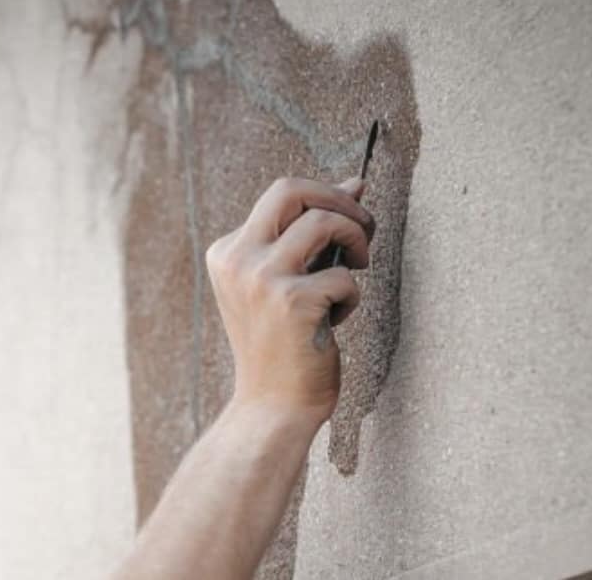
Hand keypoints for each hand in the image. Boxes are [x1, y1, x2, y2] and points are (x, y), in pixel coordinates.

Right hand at [206, 177, 374, 424]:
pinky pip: (343, 276)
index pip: (282, 195)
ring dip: (355, 240)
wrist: (271, 408)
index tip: (354, 217)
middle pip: (291, 188)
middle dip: (339, 200)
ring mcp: (260, 278)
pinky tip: (335, 322)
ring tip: (357, 268)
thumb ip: (312, 233)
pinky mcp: (291, 302)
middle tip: (363, 227)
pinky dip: (351, 296)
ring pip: (323, 221)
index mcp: (228, 251)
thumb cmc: (284, 344)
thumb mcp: (288, 280)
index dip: (326, 197)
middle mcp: (237, 258)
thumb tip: (357, 182)